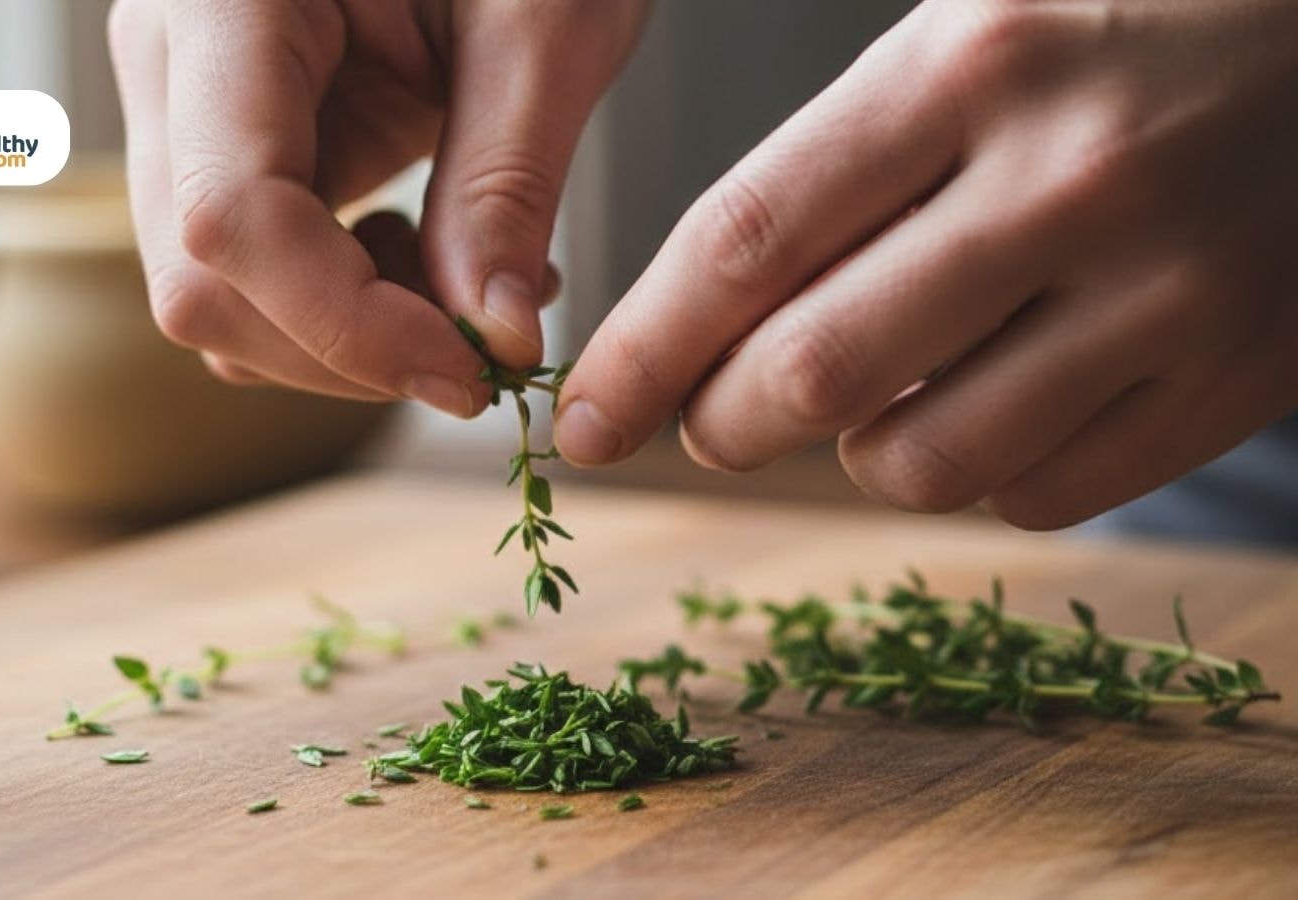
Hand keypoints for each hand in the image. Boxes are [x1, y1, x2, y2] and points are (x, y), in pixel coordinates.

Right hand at [108, 0, 644, 415]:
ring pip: (218, 296)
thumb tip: (495, 338)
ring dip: (346, 339)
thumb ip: (507, 184)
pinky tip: (431, 263)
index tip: (468, 370)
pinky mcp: (228, 143)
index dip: (344, 323)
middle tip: (482, 350)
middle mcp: (174, 53)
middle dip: (346, 349)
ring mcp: (187, 102)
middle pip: (203, 278)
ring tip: (467, 285)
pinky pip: (254, 272)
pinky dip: (345, 310)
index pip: (231, 213)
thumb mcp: (544, 25)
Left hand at [558, 0, 1297, 527]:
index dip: (640, 350)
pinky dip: (974, 473)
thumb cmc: (1113, 32)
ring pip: (919, 460)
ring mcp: (1168, 290)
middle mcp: (1070, 178)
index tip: (583, 417)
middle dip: (723, 422)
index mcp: (971, 64)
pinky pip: (1036, 493)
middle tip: (710, 420)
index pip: (745, 241)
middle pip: (816, 372)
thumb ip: (829, 176)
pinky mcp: (1236, 377)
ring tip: (865, 401)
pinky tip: (984, 403)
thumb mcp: (960, 39)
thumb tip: (693, 330)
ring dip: (851, 455)